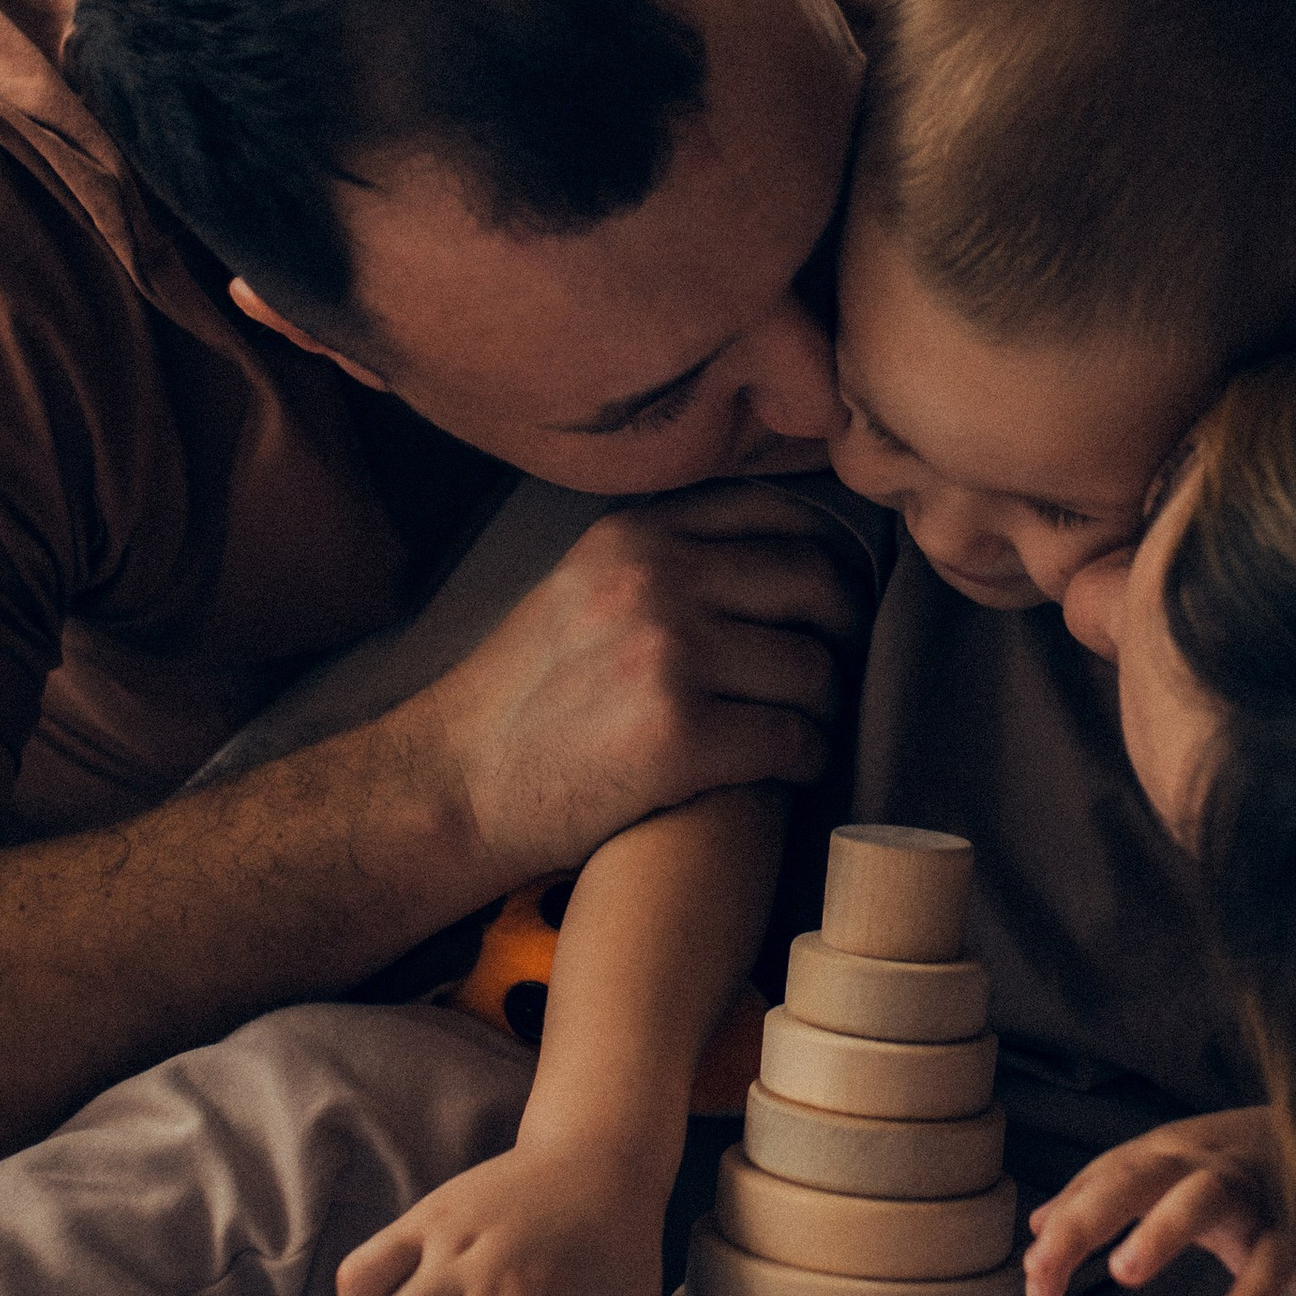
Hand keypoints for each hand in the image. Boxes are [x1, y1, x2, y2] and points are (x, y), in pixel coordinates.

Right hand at [410, 486, 868, 889]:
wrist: (454, 785)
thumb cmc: (523, 699)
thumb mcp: (581, 586)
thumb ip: (662, 560)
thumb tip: (778, 559)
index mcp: (633, 533)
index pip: (777, 511)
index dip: (824, 555)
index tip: (827, 598)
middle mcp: (655, 579)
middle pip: (813, 584)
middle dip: (841, 631)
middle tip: (834, 668)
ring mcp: (669, 655)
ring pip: (813, 668)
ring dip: (824, 706)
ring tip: (803, 726)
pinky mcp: (680, 735)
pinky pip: (792, 739)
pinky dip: (806, 759)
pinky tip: (788, 768)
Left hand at [1022, 1101, 1295, 1295]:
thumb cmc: (1241, 1169)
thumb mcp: (1170, 1175)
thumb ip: (1103, 1198)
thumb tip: (1034, 1231)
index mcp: (1166, 1154)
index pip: (1102, 1183)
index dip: (1063, 1230)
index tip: (1032, 1283)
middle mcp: (1202, 1163)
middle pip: (1137, 1176)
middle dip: (1088, 1216)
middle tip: (1043, 1270)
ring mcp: (1252, 1189)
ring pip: (1204, 1197)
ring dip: (1162, 1227)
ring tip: (1124, 1272)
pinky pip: (1275, 1255)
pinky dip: (1253, 1290)